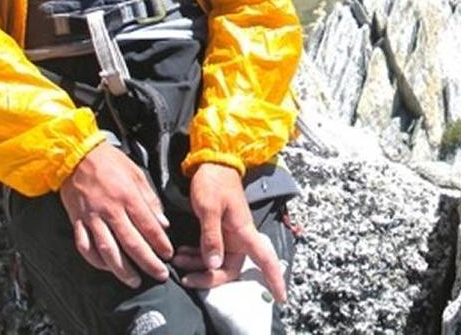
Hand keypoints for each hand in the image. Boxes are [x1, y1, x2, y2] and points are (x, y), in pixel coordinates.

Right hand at [58, 142, 172, 287]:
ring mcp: (92, 217)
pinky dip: (95, 260)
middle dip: (147, 261)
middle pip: (131, 242)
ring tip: (134, 280)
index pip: (148, 226)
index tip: (169, 255)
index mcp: (128, 197)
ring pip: (108, 250)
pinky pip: (85, 246)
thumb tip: (163, 223)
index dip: (160, 243)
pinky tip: (106, 268)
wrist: (77, 155)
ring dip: (122, 269)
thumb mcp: (137, 173)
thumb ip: (150, 199)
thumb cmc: (110, 162)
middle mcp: (110, 210)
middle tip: (159, 274)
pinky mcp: (77, 221)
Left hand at [175, 162, 285, 301]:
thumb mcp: (209, 208)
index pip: (265, 259)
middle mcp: (240, 237)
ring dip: (199, 266)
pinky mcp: (219, 231)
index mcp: (244, 231)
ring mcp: (230, 235)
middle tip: (186, 277)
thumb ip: (211, 236)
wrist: (212, 162)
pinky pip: (210, 253)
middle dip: (210, 278)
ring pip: (218, 263)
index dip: (275, 279)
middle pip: (232, 269)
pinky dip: (196, 257)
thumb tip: (214, 264)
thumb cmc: (214, 182)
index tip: (282, 298)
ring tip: (178, 259)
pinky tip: (181, 252)